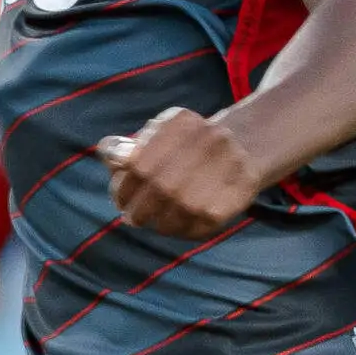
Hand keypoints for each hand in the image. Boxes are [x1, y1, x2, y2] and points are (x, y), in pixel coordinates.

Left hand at [99, 107, 264, 238]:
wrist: (246, 145)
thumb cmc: (187, 145)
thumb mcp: (156, 134)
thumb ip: (125, 147)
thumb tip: (109, 153)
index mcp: (180, 123)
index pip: (138, 166)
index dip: (123, 189)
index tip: (121, 199)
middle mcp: (206, 141)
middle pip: (159, 190)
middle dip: (139, 210)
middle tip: (134, 218)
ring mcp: (225, 167)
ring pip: (180, 212)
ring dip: (160, 224)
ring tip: (156, 222)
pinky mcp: (239, 194)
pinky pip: (201, 225)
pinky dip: (184, 231)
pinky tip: (178, 225)